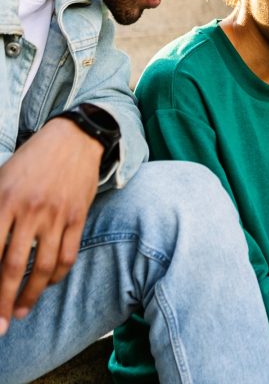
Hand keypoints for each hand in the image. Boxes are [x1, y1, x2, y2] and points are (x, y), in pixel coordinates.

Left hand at [0, 118, 101, 334]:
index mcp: (3, 201)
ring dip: (31, 295)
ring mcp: (56, 216)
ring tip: (21, 311)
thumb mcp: (0, 181)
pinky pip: (68, 254)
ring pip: (43, 267)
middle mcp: (29, 211)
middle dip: (2, 302)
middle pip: (12, 268)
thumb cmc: (31, 161)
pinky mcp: (78, 217)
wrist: (73, 139)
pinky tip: (48, 284)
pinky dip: (57, 275)